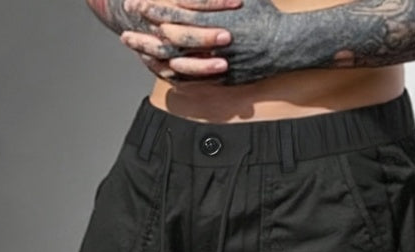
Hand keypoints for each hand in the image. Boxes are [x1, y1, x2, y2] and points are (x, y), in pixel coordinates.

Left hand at [124, 0, 293, 84]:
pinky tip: (161, 72)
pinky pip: (193, 81)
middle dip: (146, 38)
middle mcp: (213, 45)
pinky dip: (175, 77)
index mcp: (215, 20)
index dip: (154, 10)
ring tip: (138, 54)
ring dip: (156, 59)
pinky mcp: (223, 79)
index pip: (176, 14)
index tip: (137, 5)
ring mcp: (217, 65)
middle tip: (125, 35)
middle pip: (170, 42)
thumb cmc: (267, 16)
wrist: (288, 45)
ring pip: (178, 65)